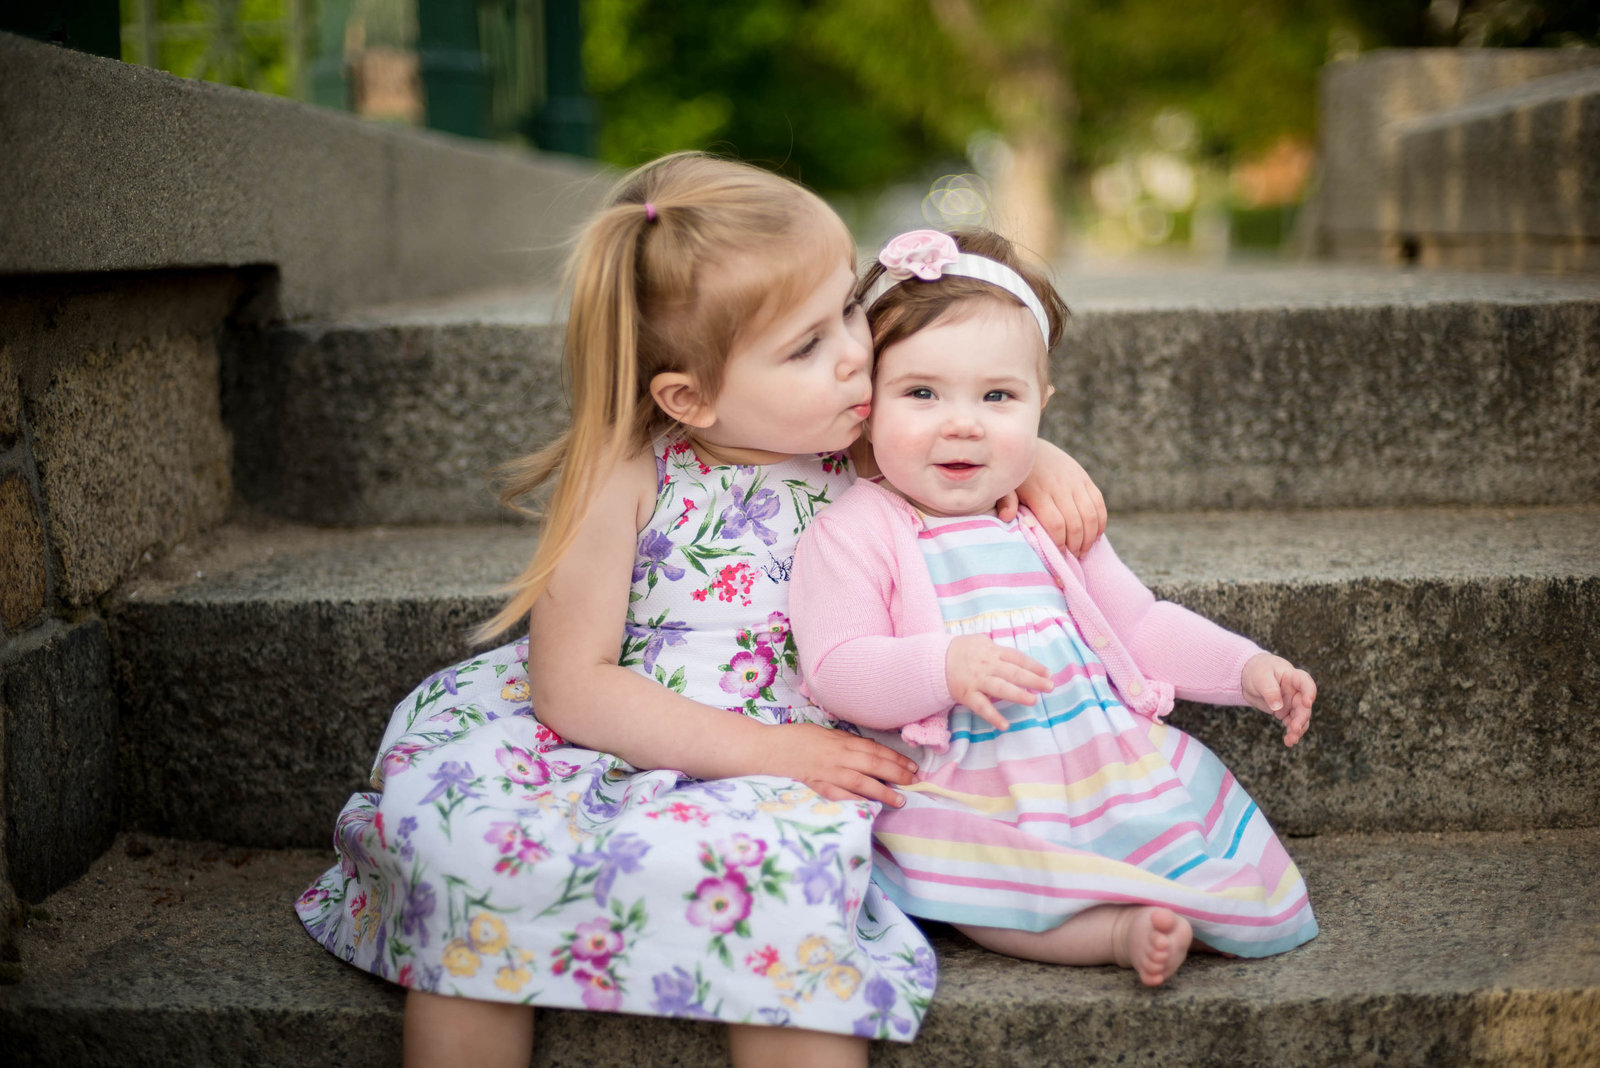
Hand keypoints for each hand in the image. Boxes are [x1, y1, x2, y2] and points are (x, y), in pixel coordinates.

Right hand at [763, 723, 918, 806]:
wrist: (766, 749)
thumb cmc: (793, 739)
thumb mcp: (823, 734)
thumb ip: (845, 742)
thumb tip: (868, 748)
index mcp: (841, 741)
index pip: (875, 750)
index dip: (896, 758)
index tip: (912, 766)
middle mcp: (838, 756)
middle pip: (874, 765)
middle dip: (897, 774)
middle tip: (914, 782)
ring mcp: (827, 773)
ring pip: (862, 783)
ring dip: (883, 791)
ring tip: (900, 800)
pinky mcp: (816, 787)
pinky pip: (840, 796)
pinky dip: (856, 801)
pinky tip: (869, 808)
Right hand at [945, 635, 1053, 732]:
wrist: (934, 660)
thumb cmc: (961, 651)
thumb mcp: (980, 642)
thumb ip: (998, 650)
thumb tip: (1018, 659)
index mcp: (992, 651)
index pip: (1017, 658)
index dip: (1034, 665)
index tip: (1048, 673)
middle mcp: (987, 665)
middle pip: (1014, 672)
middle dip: (1033, 680)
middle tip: (1050, 687)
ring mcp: (977, 680)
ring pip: (1000, 688)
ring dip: (1018, 695)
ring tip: (1033, 701)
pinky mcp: (967, 695)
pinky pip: (982, 707)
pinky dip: (993, 716)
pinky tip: (1004, 725)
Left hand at [1000, 440, 1106, 556]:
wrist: (1026, 446)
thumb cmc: (1014, 475)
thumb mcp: (1005, 487)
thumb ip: (1006, 502)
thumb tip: (1006, 518)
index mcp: (1039, 491)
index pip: (1056, 524)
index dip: (1060, 544)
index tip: (1059, 556)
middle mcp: (1059, 486)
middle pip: (1076, 522)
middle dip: (1076, 545)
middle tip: (1074, 558)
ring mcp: (1075, 481)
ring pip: (1090, 514)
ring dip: (1090, 537)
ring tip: (1084, 550)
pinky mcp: (1084, 477)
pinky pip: (1099, 502)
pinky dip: (1101, 521)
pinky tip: (1095, 535)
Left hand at [1240, 653, 1315, 746]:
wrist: (1248, 676)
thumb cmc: (1257, 670)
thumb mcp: (1261, 677)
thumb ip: (1270, 690)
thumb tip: (1277, 707)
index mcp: (1293, 677)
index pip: (1305, 682)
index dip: (1309, 692)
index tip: (1307, 703)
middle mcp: (1296, 691)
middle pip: (1303, 706)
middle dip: (1301, 718)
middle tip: (1294, 728)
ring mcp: (1292, 703)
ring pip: (1300, 718)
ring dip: (1297, 729)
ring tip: (1291, 740)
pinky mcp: (1286, 712)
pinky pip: (1292, 724)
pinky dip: (1291, 733)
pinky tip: (1289, 741)